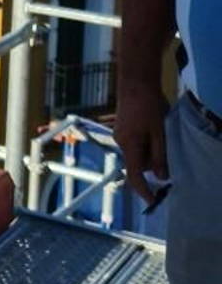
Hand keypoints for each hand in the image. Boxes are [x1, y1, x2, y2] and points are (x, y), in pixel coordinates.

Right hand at [113, 81, 169, 206]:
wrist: (135, 82)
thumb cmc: (148, 106)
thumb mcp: (159, 132)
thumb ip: (159, 156)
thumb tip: (162, 177)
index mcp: (129, 145)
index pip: (135, 175)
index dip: (143, 190)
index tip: (153, 201)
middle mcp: (120, 142)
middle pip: (137, 163)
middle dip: (152, 162)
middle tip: (163, 145)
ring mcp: (119, 135)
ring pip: (137, 152)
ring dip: (149, 150)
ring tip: (157, 131)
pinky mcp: (121, 128)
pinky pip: (134, 143)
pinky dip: (144, 142)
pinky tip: (150, 127)